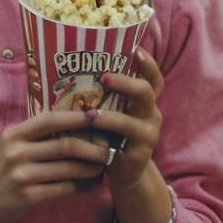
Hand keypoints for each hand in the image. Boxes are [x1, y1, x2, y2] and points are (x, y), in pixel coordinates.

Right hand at [0, 109, 109, 222]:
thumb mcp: (10, 146)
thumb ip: (35, 135)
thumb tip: (73, 125)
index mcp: (15, 134)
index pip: (51, 119)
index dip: (77, 117)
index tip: (98, 116)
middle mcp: (17, 151)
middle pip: (66, 145)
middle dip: (93, 147)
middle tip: (110, 148)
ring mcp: (22, 175)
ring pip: (68, 168)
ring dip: (90, 168)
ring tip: (103, 166)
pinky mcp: (28, 196)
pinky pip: (63, 188)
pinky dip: (80, 186)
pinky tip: (89, 184)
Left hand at [85, 47, 163, 191]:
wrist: (125, 173)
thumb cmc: (112, 135)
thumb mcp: (113, 112)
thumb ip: (103, 95)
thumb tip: (70, 67)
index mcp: (144, 101)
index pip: (153, 78)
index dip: (148, 63)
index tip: (136, 49)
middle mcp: (151, 114)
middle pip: (145, 92)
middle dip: (124, 83)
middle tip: (103, 77)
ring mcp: (148, 135)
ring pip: (130, 122)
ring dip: (108, 117)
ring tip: (88, 115)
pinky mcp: (139, 155)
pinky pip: (122, 147)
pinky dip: (104, 142)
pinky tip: (88, 140)